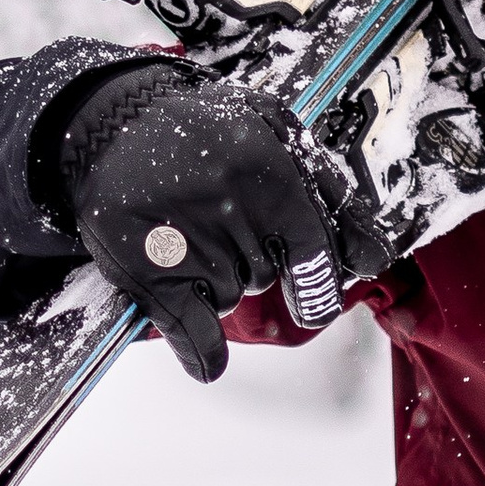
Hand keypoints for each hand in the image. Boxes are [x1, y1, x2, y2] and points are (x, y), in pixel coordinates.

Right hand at [51, 63, 343, 383]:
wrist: (111, 125)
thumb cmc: (202, 130)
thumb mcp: (277, 134)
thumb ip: (330, 194)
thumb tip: (373, 258)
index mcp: (273, 173)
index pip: (315, 251)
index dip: (315, 282)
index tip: (313, 303)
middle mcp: (235, 209)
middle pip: (267, 276)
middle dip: (251, 262)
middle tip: (221, 229)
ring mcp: (192, 242)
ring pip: (232, 297)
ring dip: (217, 283)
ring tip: (185, 235)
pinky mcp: (151, 272)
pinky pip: (195, 332)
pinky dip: (203, 352)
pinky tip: (209, 360)